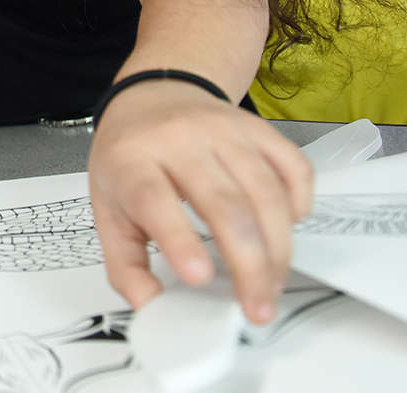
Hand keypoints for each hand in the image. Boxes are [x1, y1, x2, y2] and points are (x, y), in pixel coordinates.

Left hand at [87, 81, 313, 323]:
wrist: (154, 95)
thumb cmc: (130, 162)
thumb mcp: (108, 210)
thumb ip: (125, 266)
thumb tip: (153, 311)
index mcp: (132, 160)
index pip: (154, 198)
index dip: (178, 239)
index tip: (200, 279)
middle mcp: (179, 138)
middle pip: (224, 203)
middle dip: (249, 264)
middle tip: (257, 309)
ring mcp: (223, 128)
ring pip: (265, 192)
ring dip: (278, 248)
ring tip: (272, 285)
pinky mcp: (259, 128)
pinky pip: (294, 168)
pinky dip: (299, 205)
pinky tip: (284, 232)